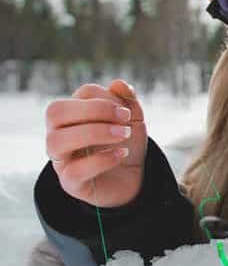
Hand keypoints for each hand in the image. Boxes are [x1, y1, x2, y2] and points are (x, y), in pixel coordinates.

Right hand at [45, 79, 147, 207]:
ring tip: (124, 134)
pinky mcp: (70, 182)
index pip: (80, 94)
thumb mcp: (133, 120)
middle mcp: (60, 133)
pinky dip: (102, 159)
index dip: (106, 98)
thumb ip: (128, 100)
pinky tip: (122, 154)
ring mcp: (61, 158)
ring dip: (95, 133)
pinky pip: (75, 171)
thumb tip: (118, 83)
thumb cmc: (125, 144)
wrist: (132, 178)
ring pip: (58, 140)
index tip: (127, 112)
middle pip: (55, 112)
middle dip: (94, 110)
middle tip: (125, 119)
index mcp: (73, 114)